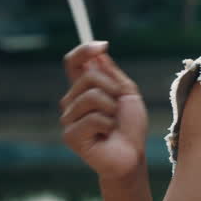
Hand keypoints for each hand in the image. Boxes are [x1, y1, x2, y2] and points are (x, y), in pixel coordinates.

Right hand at [59, 41, 148, 182]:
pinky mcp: (70, 135)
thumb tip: (99, 51)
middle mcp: (71, 101)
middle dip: (113, 89)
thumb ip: (111, 73)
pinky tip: (107, 134)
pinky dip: (108, 124)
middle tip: (119, 108)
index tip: (102, 46)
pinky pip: (93, 117)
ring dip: (112, 109)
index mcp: (83, 89)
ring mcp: (68, 118)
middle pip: (89, 76)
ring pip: (92, 96)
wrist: (132, 154)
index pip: (74, 62)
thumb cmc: (129, 126)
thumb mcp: (126, 93)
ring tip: (113, 123)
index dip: (84, 51)